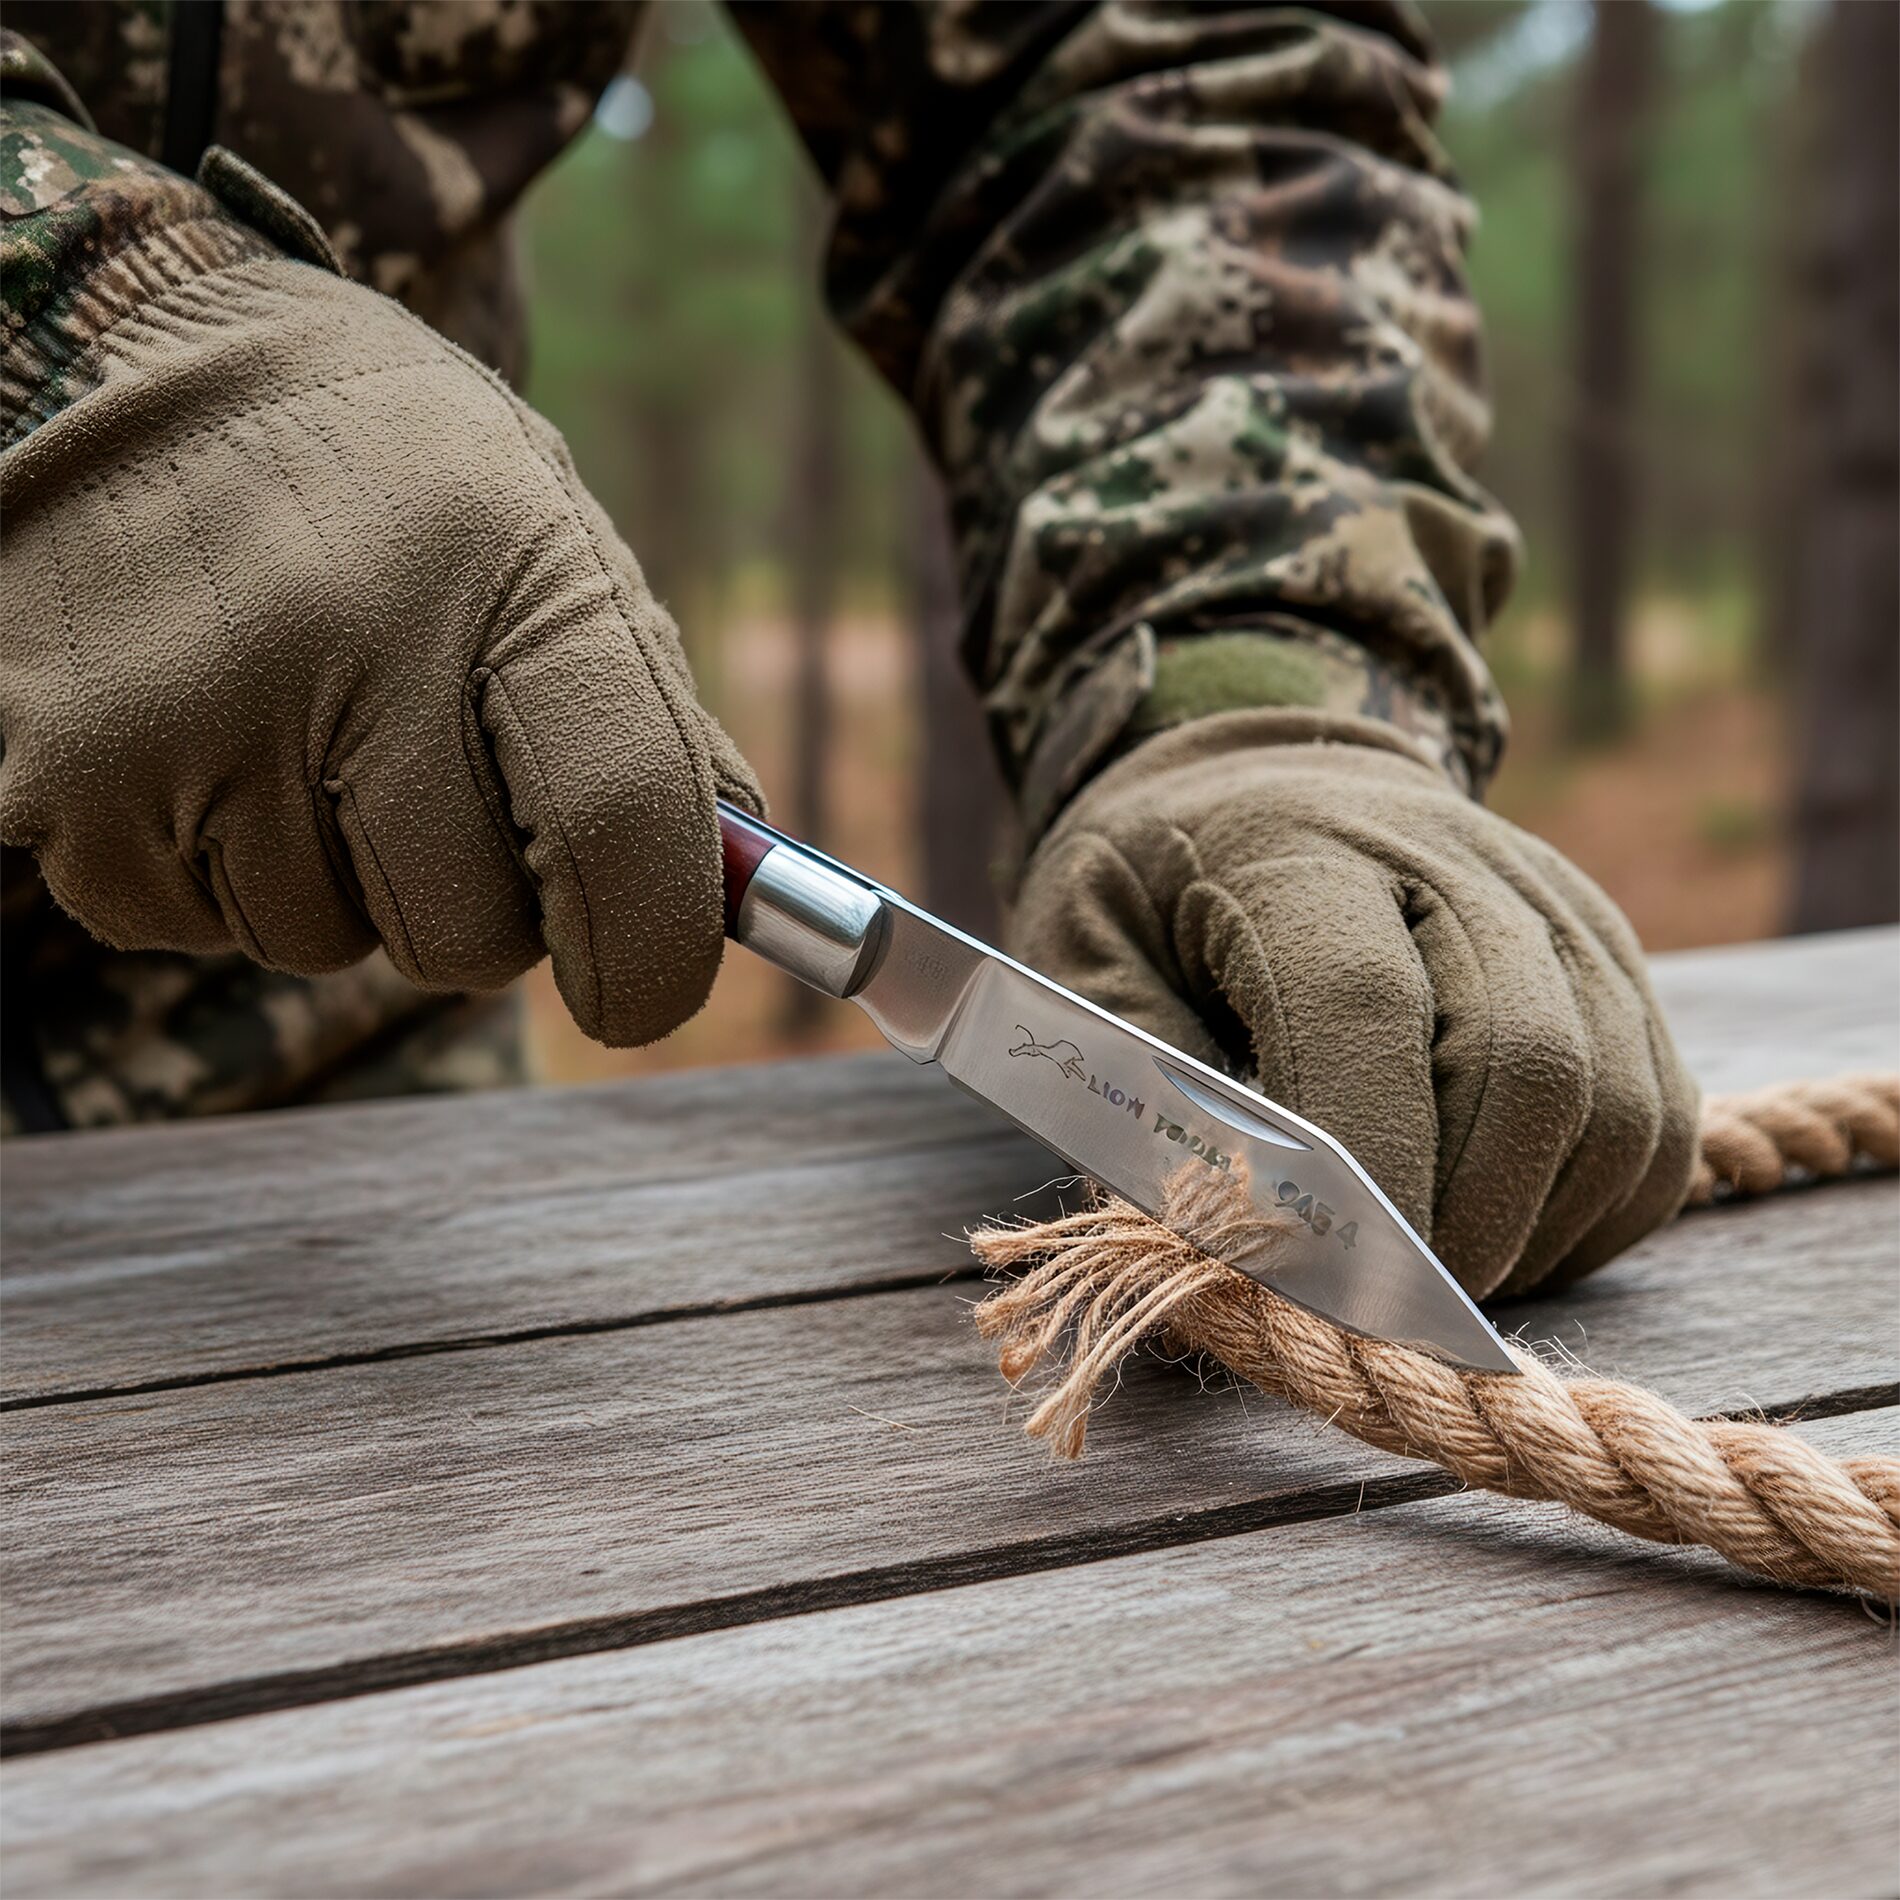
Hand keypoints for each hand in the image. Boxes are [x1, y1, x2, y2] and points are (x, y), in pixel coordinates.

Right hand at [1, 257, 760, 1046]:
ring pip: (320, 943)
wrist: (105, 353)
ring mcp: (191, 716)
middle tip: (429, 788)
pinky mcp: (60, 778)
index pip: (621, 825)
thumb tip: (728, 890)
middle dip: (475, 909)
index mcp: (510, 567)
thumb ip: (644, 717)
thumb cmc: (379, 474)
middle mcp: (349, 639)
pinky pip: (187, 926)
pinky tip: (199, 735)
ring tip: (292, 721)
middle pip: (468, 935)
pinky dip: (211, 868)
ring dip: (332, 880)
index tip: (637, 989)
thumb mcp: (547, 537)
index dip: (650, 952)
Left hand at [1010, 712, 1698, 1297]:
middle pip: (1525, 1063)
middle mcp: (1457, 862)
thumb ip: (1140, 1083)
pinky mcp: (1612, 962)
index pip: (1363, 1008)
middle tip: (1377, 1307)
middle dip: (1457, 1226)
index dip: (1360, 1162)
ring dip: (1531, 1233)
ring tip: (1432, 1278)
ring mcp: (1557, 910)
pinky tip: (1499, 1234)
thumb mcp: (1080, 957)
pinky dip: (1588, 1213)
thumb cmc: (1155, 889)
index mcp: (1300, 849)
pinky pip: (1655, 1121)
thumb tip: (1226, 1225)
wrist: (1257, 786)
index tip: (1324, 1283)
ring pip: (1614, 1105)